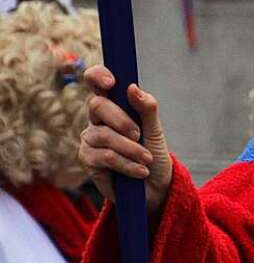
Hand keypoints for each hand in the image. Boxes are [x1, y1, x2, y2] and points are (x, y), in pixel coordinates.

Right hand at [79, 65, 171, 214]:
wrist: (154, 186)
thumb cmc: (153, 154)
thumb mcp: (155, 131)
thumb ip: (146, 109)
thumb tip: (132, 88)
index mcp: (113, 105)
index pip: (96, 82)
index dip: (98, 76)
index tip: (111, 82)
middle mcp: (97, 119)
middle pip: (97, 106)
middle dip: (122, 120)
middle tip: (140, 135)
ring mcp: (90, 139)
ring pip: (104, 135)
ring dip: (131, 149)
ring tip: (147, 159)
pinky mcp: (88, 160)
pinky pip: (104, 157)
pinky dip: (127, 164)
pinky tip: (141, 171)